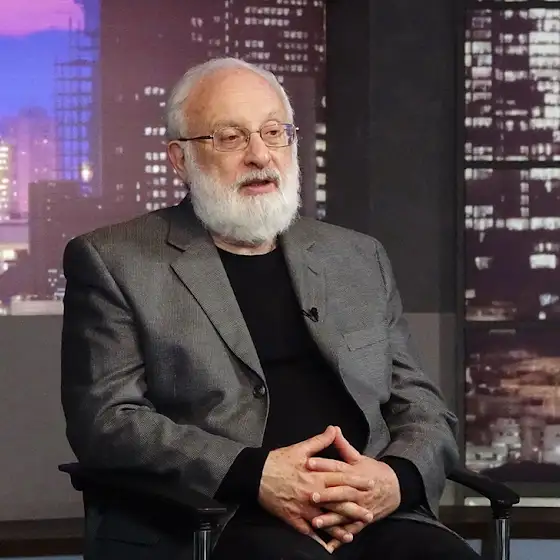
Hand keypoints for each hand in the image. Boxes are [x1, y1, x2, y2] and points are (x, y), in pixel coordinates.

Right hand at [259, 426, 373, 551]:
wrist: (255, 475)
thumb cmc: (278, 461)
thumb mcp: (300, 448)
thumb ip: (320, 441)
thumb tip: (333, 429)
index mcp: (315, 475)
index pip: (342, 479)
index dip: (357, 482)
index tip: (371, 484)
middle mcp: (312, 493)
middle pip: (338, 502)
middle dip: (355, 509)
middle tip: (369, 514)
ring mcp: (303, 508)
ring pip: (325, 520)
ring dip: (339, 528)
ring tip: (352, 534)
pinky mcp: (292, 518)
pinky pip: (307, 531)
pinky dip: (317, 538)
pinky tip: (326, 545)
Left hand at [307, 427, 400, 550]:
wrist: (395, 487)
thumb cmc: (371, 470)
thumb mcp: (358, 457)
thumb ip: (343, 445)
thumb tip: (333, 428)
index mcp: (353, 473)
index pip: (336, 467)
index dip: (322, 464)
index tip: (308, 462)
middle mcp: (356, 490)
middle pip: (340, 492)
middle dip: (325, 494)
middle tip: (310, 495)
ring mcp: (360, 507)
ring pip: (344, 514)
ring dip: (331, 519)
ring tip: (316, 522)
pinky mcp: (363, 520)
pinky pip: (351, 530)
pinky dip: (341, 539)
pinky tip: (329, 545)